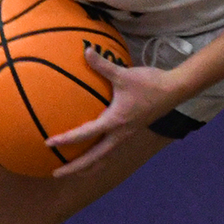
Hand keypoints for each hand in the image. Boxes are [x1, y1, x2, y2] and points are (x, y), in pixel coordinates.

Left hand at [44, 47, 182, 176]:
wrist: (174, 90)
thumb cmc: (149, 83)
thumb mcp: (123, 74)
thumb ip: (102, 65)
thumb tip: (86, 50)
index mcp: (115, 122)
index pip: (86, 134)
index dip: (66, 139)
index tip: (49, 143)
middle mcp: (119, 134)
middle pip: (94, 159)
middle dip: (75, 168)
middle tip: (56, 173)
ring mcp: (126, 135)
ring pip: (104, 158)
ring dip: (88, 167)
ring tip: (73, 172)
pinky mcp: (130, 132)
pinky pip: (111, 150)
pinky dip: (99, 156)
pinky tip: (92, 152)